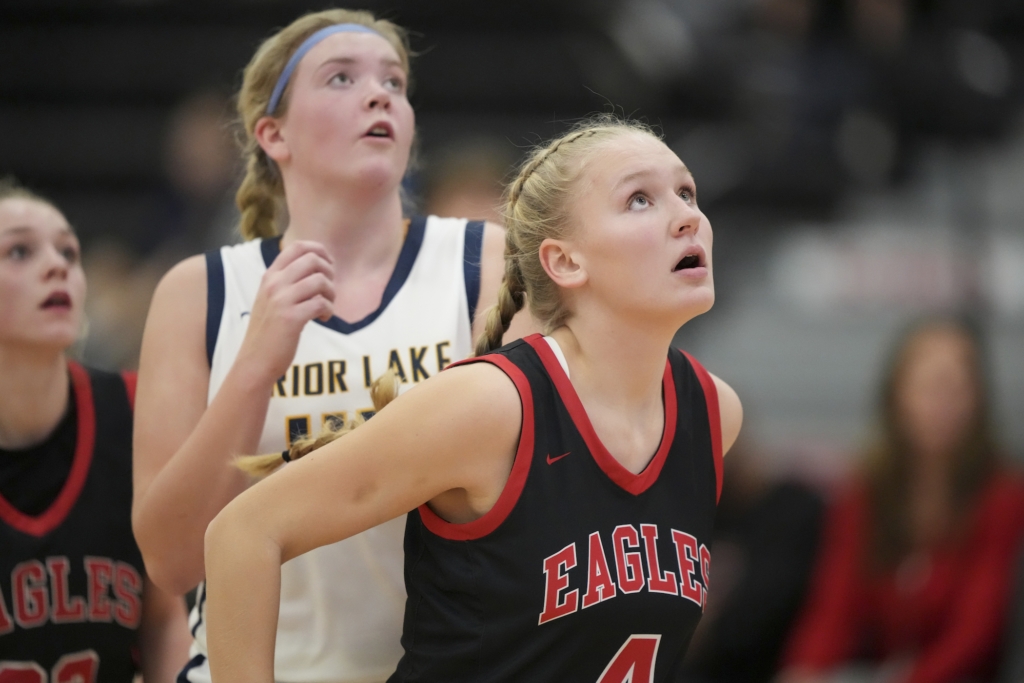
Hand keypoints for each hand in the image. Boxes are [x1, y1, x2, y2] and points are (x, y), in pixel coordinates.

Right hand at [235, 241, 334, 383]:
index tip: (328, 265)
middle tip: (329, 290)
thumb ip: (286, 281)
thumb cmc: (268, 332)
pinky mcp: (291, 318)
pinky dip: (329, 310)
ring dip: (331, 293)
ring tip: (326, 307)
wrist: (254, 362)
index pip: (297, 247)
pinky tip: (323, 318)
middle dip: (330, 272)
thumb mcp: (270, 299)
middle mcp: (274, 284)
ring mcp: (281, 300)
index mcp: (269, 276)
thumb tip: (317, 266)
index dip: (319, 250)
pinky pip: (321, 303)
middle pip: (313, 260)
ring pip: (320, 280)